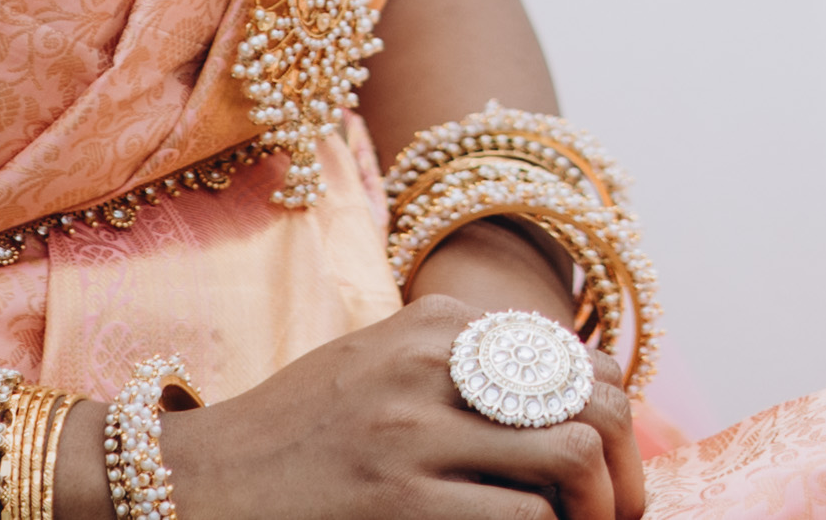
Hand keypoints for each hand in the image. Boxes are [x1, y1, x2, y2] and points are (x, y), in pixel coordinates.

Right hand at [157, 298, 643, 519]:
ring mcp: (415, 432)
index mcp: (433, 325)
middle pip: (593, 403)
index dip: (617, 423)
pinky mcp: (403, 502)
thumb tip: (578, 404)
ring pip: (573, 461)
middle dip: (624, 471)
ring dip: (595, 513)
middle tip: (617, 517)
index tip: (612, 473)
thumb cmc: (298, 439)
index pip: (578, 361)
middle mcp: (430, 363)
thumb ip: (461, 370)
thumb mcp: (378, 370)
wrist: (200, 485)